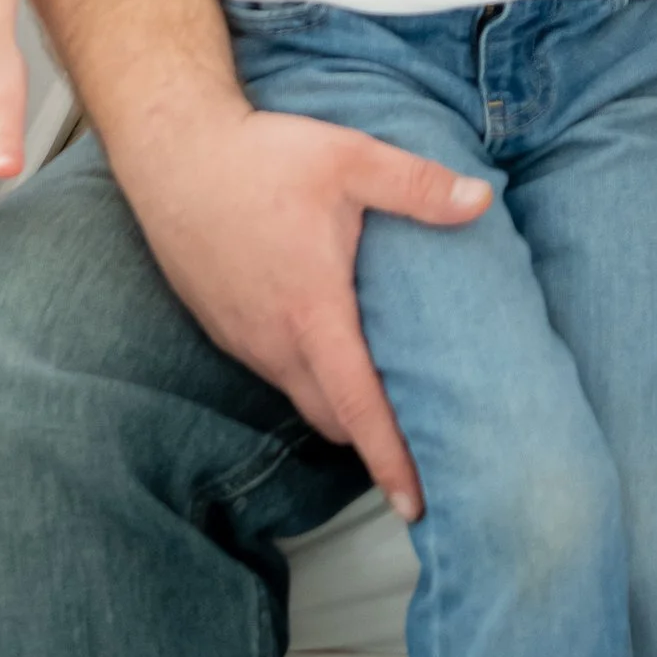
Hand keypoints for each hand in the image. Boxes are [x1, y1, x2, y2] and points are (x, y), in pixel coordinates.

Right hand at [122, 98, 491, 518]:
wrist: (173, 153)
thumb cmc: (261, 158)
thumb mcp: (352, 160)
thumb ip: (419, 186)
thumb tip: (483, 201)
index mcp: (312, 314)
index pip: (358, 408)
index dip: (391, 458)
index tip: (417, 502)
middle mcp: (273, 341)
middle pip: (330, 418)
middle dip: (373, 442)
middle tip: (421, 447)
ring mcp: (243, 338)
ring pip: (300, 394)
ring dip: (339, 407)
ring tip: (384, 399)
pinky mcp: (224, 325)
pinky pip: (274, 370)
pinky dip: (309, 377)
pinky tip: (332, 347)